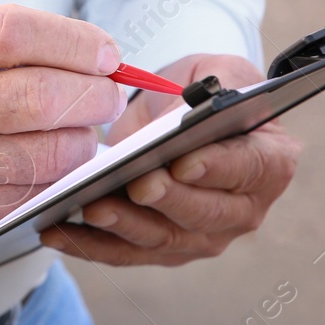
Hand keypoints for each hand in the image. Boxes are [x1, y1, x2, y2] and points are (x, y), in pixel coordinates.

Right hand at [0, 6, 126, 266]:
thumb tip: (80, 49)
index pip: (11, 33)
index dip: (72, 40)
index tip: (101, 52)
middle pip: (40, 93)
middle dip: (93, 92)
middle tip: (106, 93)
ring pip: (50, 149)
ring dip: (83, 138)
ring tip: (81, 130)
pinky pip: (36, 190)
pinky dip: (59, 175)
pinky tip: (53, 163)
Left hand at [43, 53, 301, 266]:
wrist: (185, 114)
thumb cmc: (205, 89)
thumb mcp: (213, 71)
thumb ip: (208, 90)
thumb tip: (180, 120)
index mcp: (269, 162)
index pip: (247, 168)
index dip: (216, 167)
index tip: (183, 162)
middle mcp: (243, 209)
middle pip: (203, 213)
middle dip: (165, 199)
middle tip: (134, 184)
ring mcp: (204, 236)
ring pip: (161, 239)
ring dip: (123, 227)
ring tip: (88, 206)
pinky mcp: (164, 249)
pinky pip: (124, 253)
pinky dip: (89, 246)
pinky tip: (55, 230)